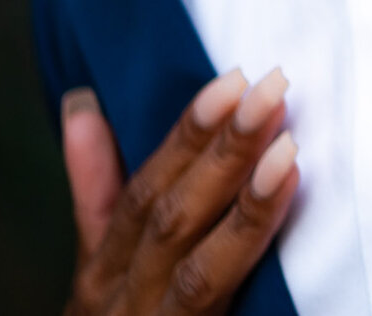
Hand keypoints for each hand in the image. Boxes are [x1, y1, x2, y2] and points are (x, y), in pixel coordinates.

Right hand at [59, 69, 298, 315]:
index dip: (185, 137)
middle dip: (222, 153)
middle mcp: (121, 306)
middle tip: (273, 88)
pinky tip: (289, 230)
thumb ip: (98, 191)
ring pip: (199, 274)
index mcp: (103, 275)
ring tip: (289, 150)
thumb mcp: (102, 269)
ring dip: (244, 209)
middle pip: (171, 223)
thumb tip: (81, 106)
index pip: (143, 194)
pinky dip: (250, 268)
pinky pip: (216, 309)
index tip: (231, 79)